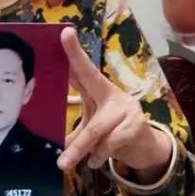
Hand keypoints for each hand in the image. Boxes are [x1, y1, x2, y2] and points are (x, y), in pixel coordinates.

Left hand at [57, 27, 171, 178]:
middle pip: (89, 113)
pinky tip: (94, 161)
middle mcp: (114, 95)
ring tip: (66, 162)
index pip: (84, 70)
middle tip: (59, 152)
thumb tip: (47, 135)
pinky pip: (110, 143)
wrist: (147, 147)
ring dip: (80, 150)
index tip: (64, 32)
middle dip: (72, 130)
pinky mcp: (136, 126)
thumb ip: (74, 130)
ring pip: (95, 131)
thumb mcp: (92, 126)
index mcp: (100, 90)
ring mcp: (127, 109)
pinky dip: (98, 155)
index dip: (73, 52)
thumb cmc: (114, 131)